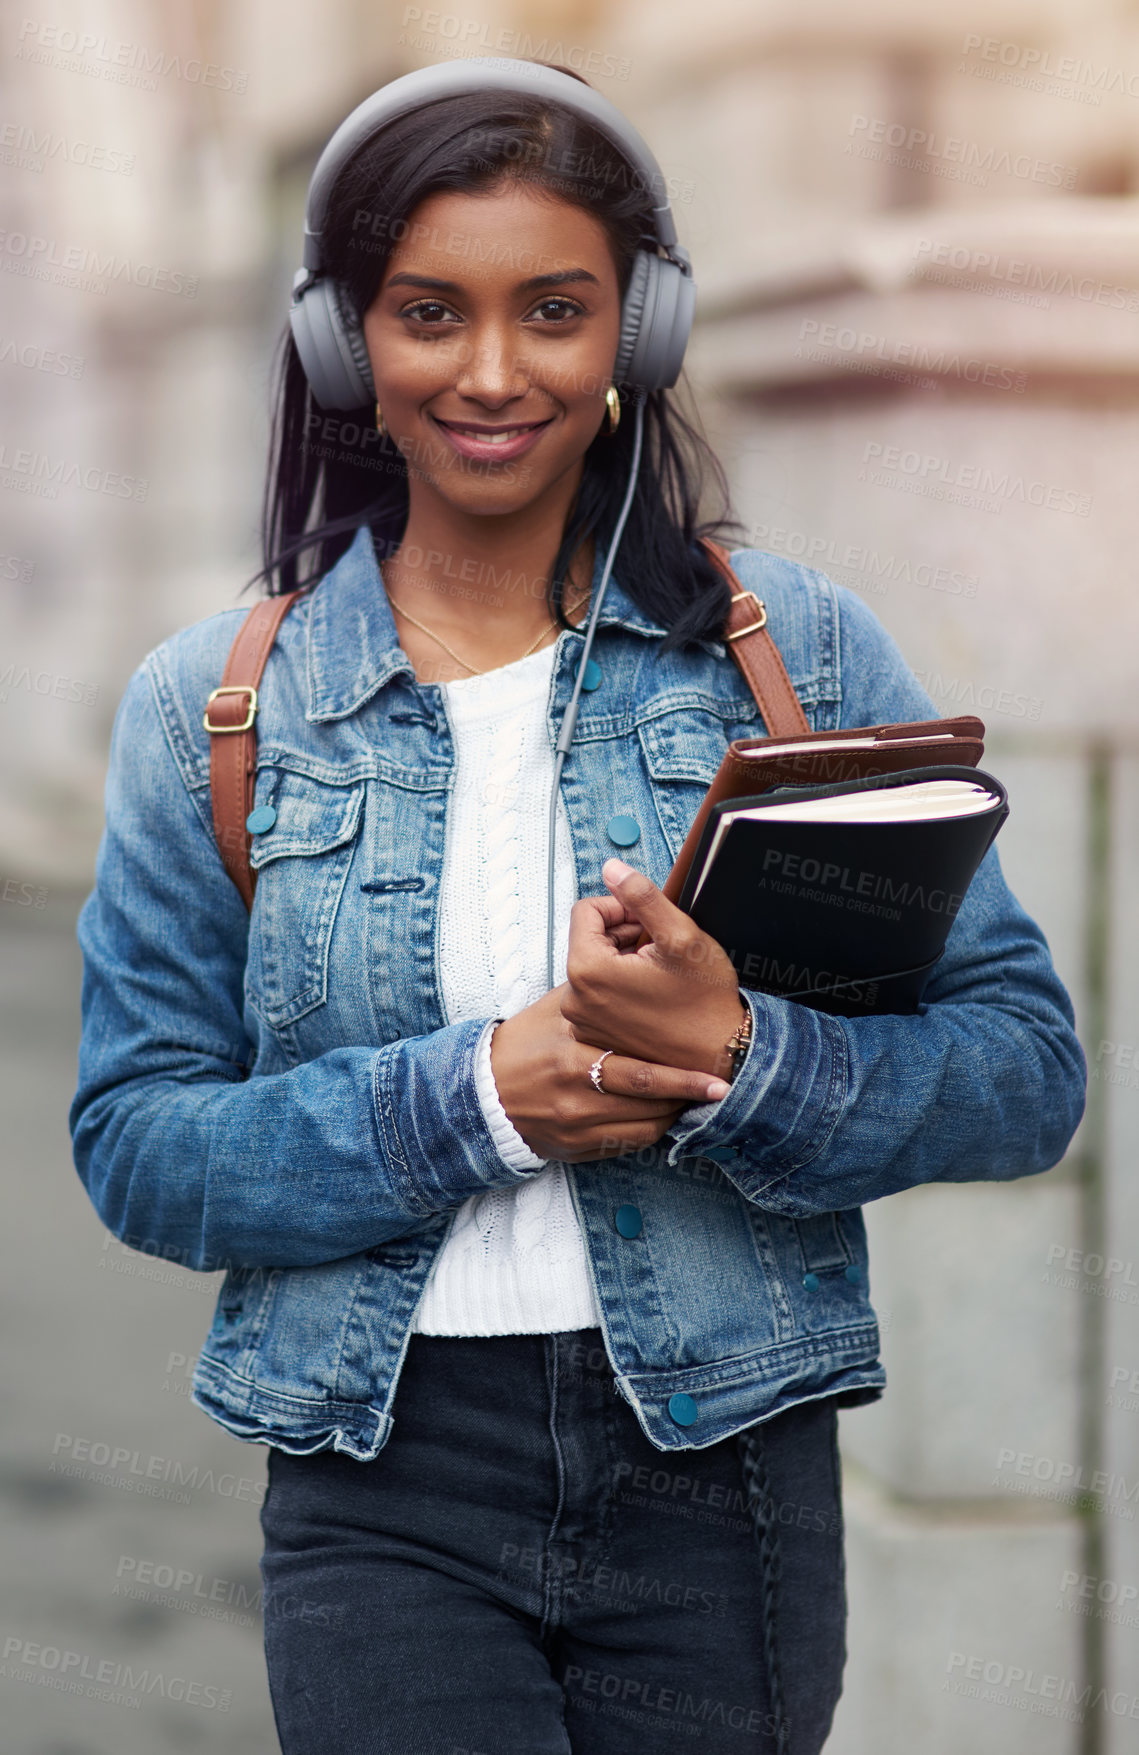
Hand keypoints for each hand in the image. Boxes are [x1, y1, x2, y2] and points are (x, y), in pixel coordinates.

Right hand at [490, 984, 730, 1163]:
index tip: (714, 1076)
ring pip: (643, 1129)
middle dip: (688, 1096)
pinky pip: (627, 1146)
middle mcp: (576, 1098)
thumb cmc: (527, 1040)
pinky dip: (650, 1130)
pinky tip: (662, 1113)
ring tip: (693, 1096)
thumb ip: (600, 995)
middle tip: (718, 1088)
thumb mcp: (557, 1009)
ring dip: (673, 1113)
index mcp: (573, 1059)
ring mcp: (576, 1128)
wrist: (484, 1089)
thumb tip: (641, 965)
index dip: (682, 1078)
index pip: (641, 1074)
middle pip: (648, 1104)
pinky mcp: (576, 1150)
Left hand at [560, 858, 746, 1082]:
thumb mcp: (680, 936)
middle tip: (659, 949)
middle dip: (622, 936)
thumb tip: (611, 868)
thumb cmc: (705, 1001)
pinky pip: (598, 994)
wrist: (720, 1055)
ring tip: (658, 973)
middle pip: (588, 939)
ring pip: (595, 966)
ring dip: (623, 960)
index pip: (586, 911)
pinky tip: (650, 995)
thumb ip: (642, 896)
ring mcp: (583, 1022)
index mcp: (587, 971)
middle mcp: (575, 1000)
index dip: (620, 908)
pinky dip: (621, 986)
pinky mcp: (594, 1036)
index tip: (649, 923)